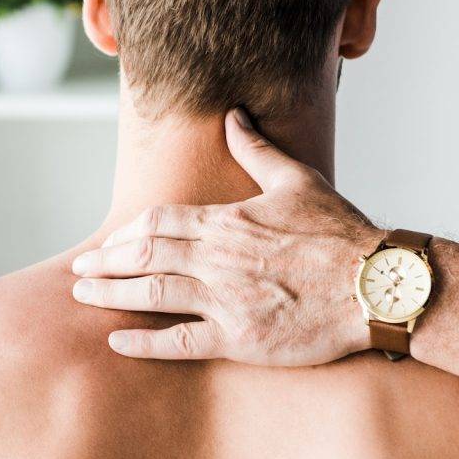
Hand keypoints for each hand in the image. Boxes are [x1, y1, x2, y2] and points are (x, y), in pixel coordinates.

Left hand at [72, 108, 381, 364]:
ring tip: (82, 296)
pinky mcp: (241, 340)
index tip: (110, 242)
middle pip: (145, 255)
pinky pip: (180, 343)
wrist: (381, 284)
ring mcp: (227, 301)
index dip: (127, 232)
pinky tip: (117, 341)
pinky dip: (144, 343)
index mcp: (227, 221)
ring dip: (112, 295)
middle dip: (105, 263)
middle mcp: (218, 259)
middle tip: (77, 271)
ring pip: (153, 295)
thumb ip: (257, 149)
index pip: (158, 221)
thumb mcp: (297, 180)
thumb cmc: (342, 232)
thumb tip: (233, 115)